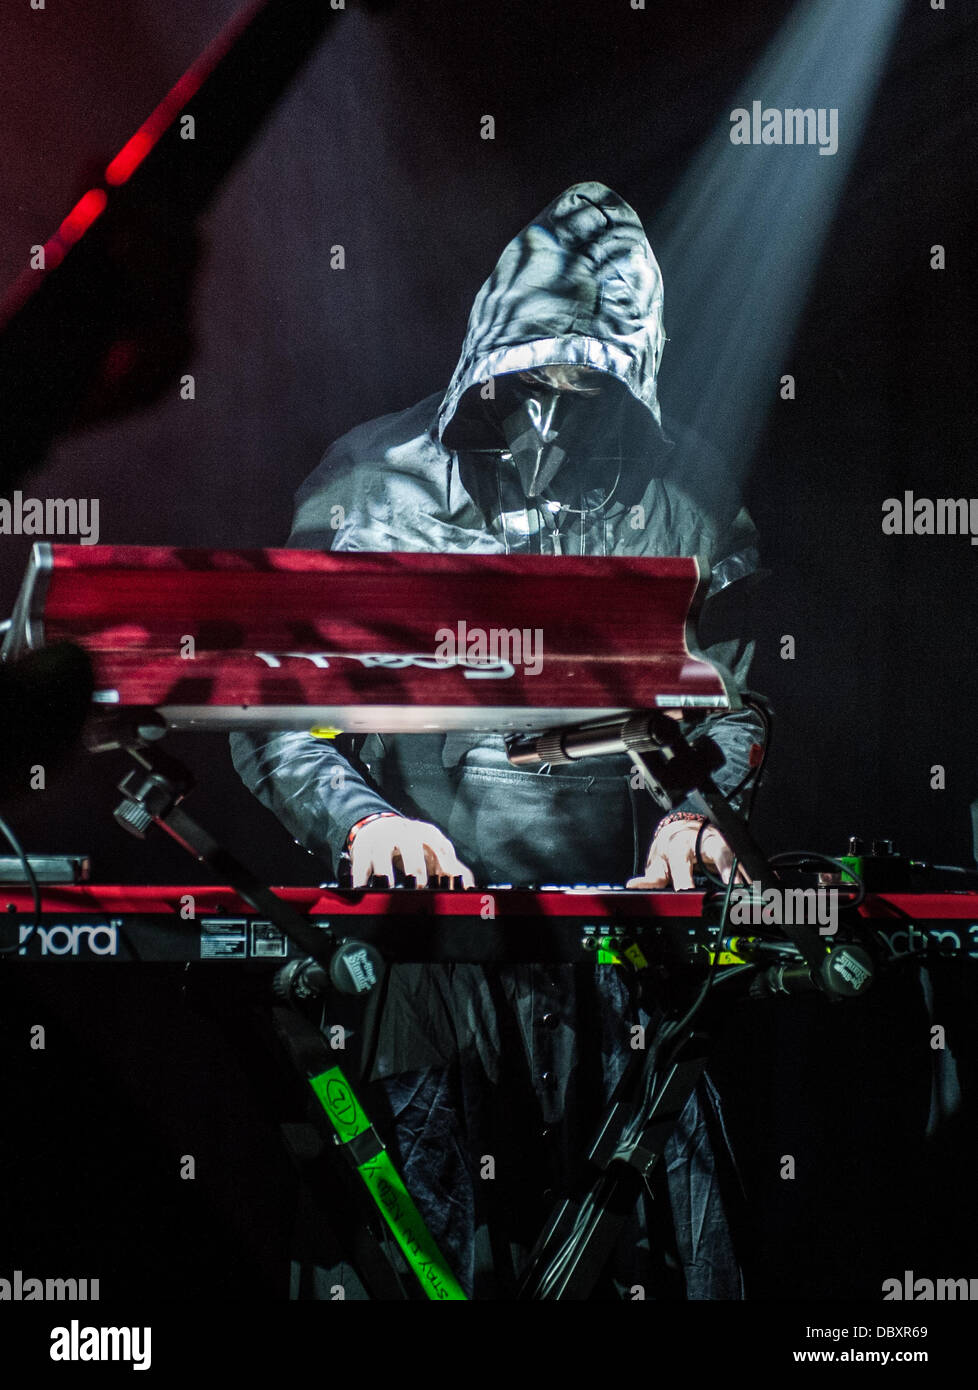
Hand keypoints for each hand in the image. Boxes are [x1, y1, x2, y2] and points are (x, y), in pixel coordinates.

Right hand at [348, 816, 474, 887]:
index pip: (440, 850)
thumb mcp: (435, 850)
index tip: (448, 887)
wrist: (382, 826)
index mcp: (428, 835)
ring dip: (386, 873)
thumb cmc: (414, 844)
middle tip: (420, 890)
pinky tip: (363, 890)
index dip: (445, 868)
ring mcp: (382, 839)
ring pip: (383, 854)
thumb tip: (471, 887)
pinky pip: (361, 863)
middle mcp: (405, 834)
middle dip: (417, 871)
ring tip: (390, 889)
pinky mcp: (363, 847)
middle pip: (412, 851)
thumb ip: (452, 868)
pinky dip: (361, 878)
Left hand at [626, 817, 749, 890]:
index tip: (689, 895)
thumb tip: (633, 886)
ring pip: (736, 854)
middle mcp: (701, 841)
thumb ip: (650, 880)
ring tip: (754, 890)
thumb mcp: (658, 864)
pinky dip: (752, 873)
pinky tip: (761, 885)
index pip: (682, 867)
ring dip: (746, 872)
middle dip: (727, 868)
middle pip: (717, 852)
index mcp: (680, 847)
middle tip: (735, 888)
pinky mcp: (731, 845)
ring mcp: (719, 841)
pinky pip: (744, 859)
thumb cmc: (670, 849)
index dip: (685, 882)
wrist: (682, 828)